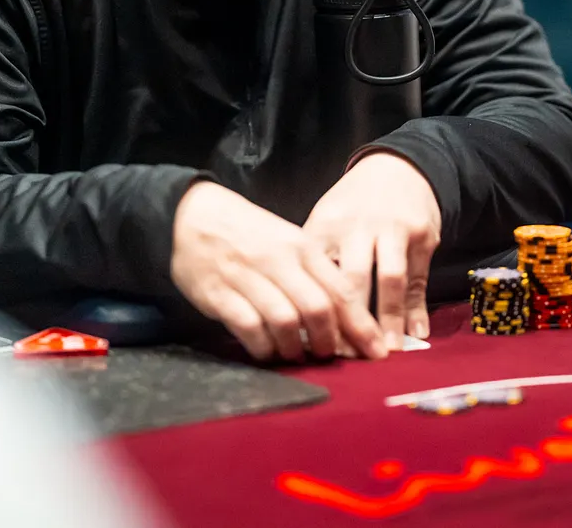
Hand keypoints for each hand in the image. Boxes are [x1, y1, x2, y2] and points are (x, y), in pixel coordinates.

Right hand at [170, 181, 384, 361]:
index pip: (341, 291)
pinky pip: (248, 328)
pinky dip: (262, 347)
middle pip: (318, 309)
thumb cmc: (250, 235)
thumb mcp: (289, 243)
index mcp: (302, 247)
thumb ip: (316, 276)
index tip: (376, 352)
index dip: (362, 327)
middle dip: (329, 342)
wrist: (194, 215)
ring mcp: (247, 276)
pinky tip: (266, 351)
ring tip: (297, 355)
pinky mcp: (219, 293)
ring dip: (295, 348)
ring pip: (285, 321)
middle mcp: (278, 260)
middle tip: (329, 356)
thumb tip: (348, 319)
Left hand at [303, 152, 441, 349]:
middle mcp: (357, 226)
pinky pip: (419, 277)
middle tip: (351, 357)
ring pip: (389, 280)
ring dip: (388, 319)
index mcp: (325, 226)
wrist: (397, 168)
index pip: (316, 275)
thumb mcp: (325, 222)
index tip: (314, 345)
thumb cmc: (352, 206)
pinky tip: (417, 333)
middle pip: (352, 280)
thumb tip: (302, 316)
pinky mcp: (421, 234)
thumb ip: (316, 262)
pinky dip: (418, 308)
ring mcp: (392, 229)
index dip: (316, 312)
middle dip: (352, 322)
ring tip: (387, 352)